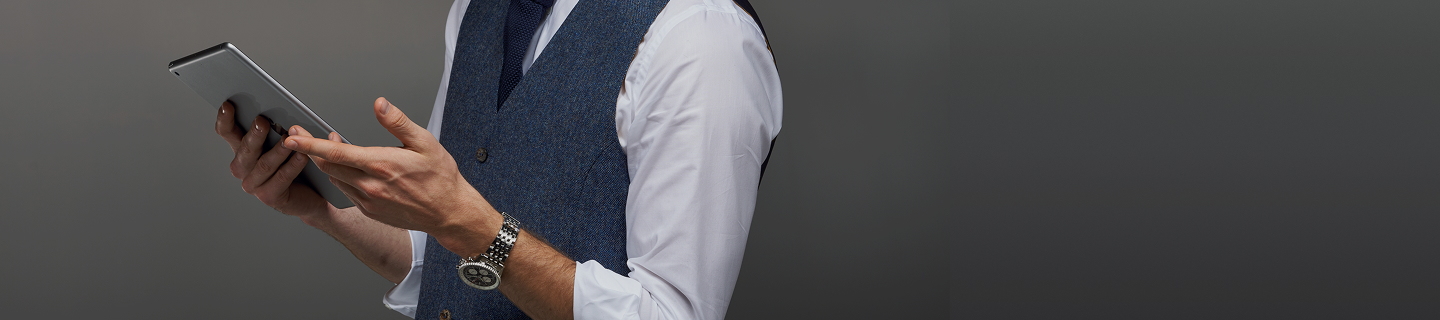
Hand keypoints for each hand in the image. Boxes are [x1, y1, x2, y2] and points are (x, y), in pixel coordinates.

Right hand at [216, 101, 328, 218]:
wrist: (309, 195)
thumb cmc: (295, 165)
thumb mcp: (285, 144)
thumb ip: (279, 131)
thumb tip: (281, 115)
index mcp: (242, 150)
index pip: (227, 133)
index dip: (225, 120)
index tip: (228, 105)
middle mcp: (243, 168)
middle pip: (245, 149)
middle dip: (254, 135)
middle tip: (262, 121)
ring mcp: (253, 184)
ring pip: (264, 165)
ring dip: (278, 150)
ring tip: (289, 139)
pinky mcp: (269, 197)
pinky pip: (281, 178)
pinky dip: (292, 166)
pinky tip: (302, 156)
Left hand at [283, 97, 497, 239]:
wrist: (449, 213)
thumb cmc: (441, 177)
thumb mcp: (425, 142)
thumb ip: (398, 122)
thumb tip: (380, 104)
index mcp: (381, 165)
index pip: (336, 152)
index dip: (310, 145)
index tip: (292, 137)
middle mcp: (370, 185)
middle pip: (328, 166)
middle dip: (309, 150)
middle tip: (297, 135)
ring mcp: (368, 201)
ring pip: (335, 179)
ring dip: (326, 163)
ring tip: (324, 148)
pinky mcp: (370, 211)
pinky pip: (347, 191)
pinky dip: (340, 177)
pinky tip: (345, 167)